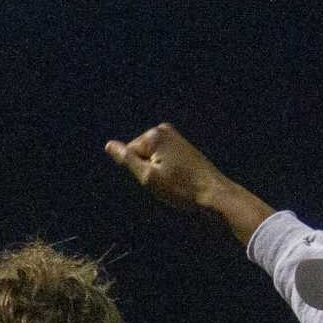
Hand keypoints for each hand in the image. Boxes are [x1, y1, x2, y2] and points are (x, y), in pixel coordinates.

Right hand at [104, 124, 229, 213]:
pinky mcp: (182, 145)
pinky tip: (178, 178)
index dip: (138, 172)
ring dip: (156, 172)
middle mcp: (163, 130)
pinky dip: (166, 170)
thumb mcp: (148, 177)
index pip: (127, 155)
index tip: (155, 181)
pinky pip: (162, 158)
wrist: (213, 193)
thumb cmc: (180, 188)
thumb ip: (126, 159)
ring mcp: (174, 136)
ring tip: (173, 181)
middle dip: (146, 170)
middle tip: (164, 183)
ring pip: (150, 158)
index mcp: (154, 135)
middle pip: (138, 154)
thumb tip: (109, 145)